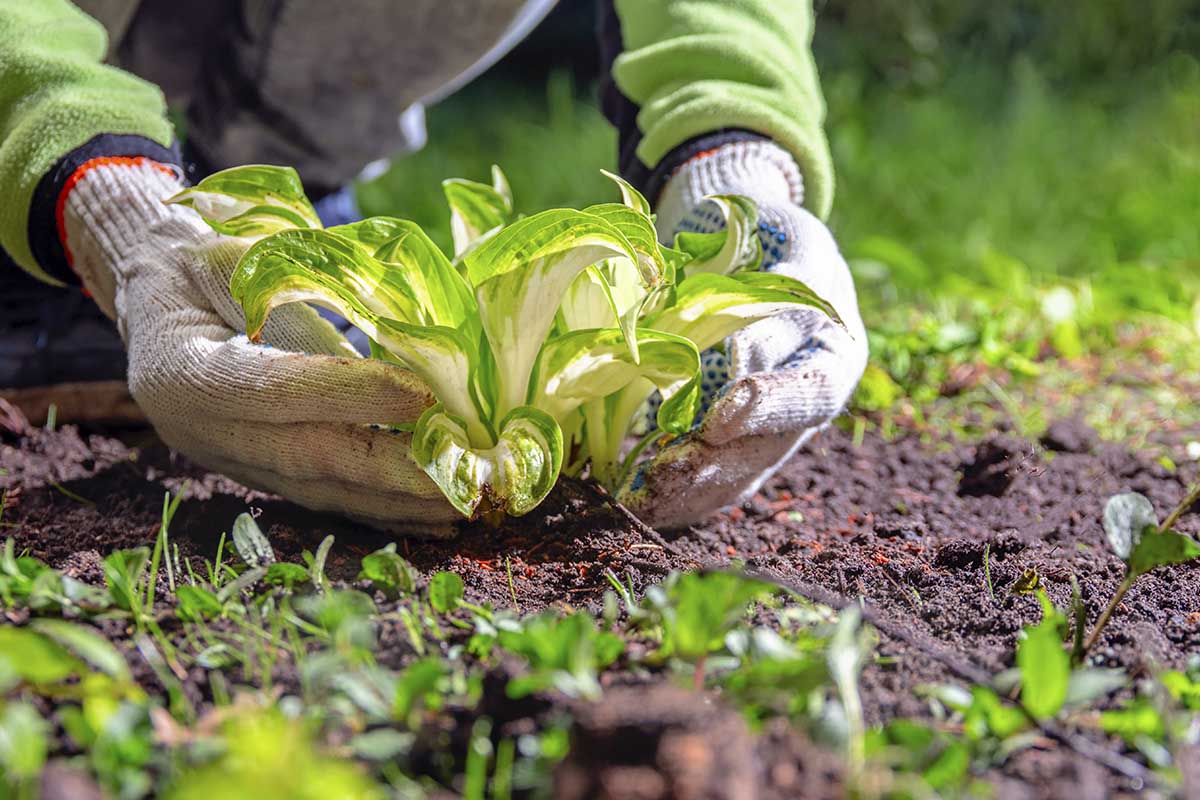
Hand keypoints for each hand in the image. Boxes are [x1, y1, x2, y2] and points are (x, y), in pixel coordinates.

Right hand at [62, 159, 458, 533]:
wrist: (157, 301)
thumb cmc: (201, 267)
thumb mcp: (228, 258)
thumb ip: (285, 290)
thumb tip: (375, 323)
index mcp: (183, 371)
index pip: (273, 390)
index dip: (349, 395)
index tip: (422, 396)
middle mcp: (203, 432)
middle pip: (308, 457)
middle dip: (392, 469)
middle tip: (463, 472)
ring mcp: (233, 462)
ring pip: (324, 490)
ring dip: (400, 501)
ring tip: (465, 500)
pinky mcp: (263, 477)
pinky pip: (327, 500)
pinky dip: (385, 511)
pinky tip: (436, 519)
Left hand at [618, 141, 867, 528]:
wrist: (772, 261)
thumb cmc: (783, 247)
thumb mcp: (791, 254)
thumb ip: (777, 301)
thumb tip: (745, 354)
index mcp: (834, 361)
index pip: (807, 396)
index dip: (763, 412)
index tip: (717, 422)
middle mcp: (808, 411)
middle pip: (765, 452)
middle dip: (710, 468)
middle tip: (659, 476)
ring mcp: (776, 435)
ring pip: (736, 477)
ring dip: (688, 493)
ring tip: (640, 500)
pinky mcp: (740, 447)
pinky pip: (712, 481)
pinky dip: (677, 496)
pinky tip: (640, 502)